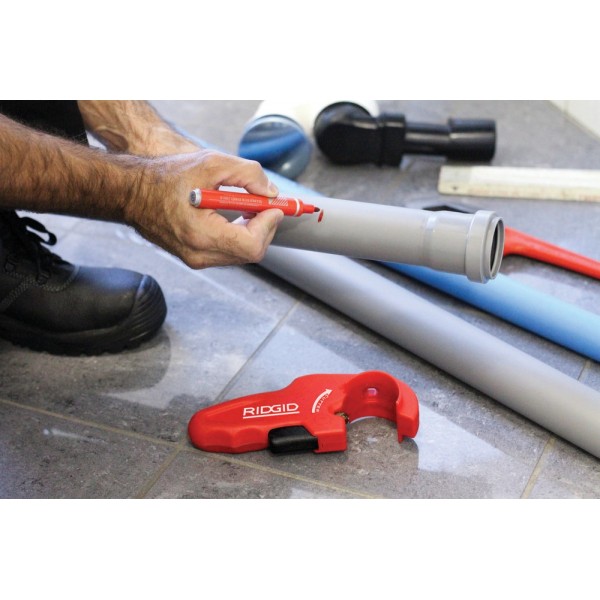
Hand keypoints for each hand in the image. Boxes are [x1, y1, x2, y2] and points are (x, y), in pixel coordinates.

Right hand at [128, 149, 283, 267]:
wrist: (131, 192)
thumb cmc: (165, 176)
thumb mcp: (211, 163)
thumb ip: (248, 174)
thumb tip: (272, 193)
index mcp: (201, 235)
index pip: (251, 245)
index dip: (269, 225)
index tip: (274, 206)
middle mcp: (199, 254)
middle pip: (251, 253)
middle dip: (265, 228)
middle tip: (266, 205)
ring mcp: (195, 259)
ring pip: (241, 255)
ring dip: (253, 232)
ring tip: (249, 207)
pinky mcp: (194, 258)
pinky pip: (228, 253)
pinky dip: (239, 236)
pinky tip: (234, 216)